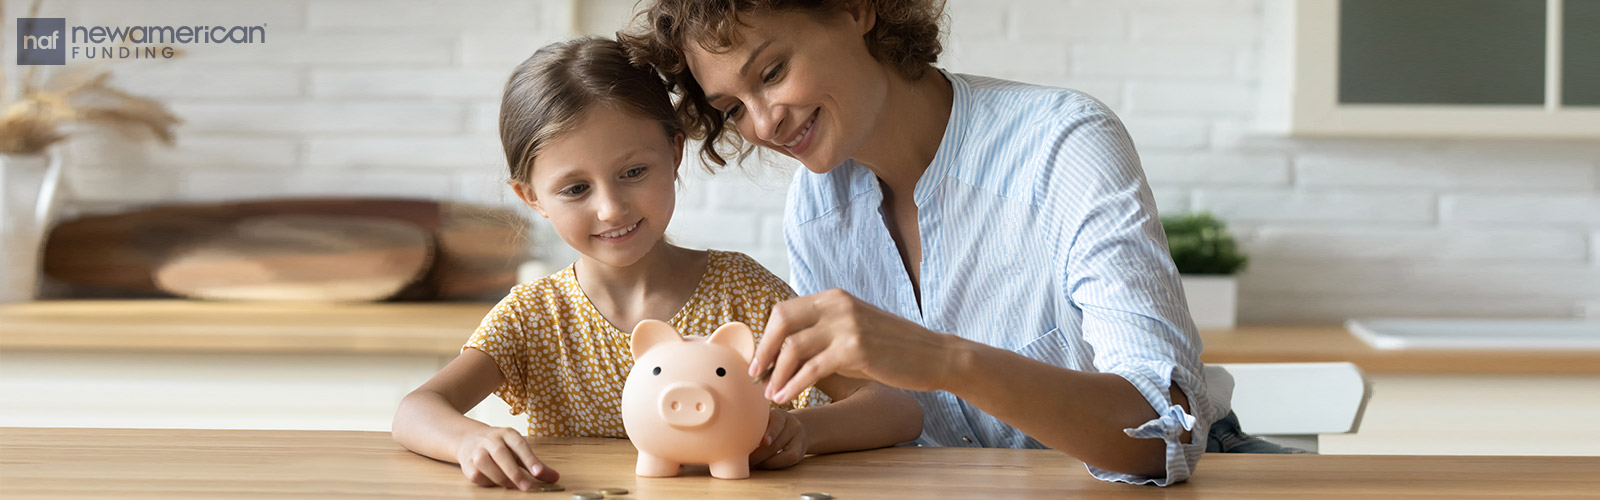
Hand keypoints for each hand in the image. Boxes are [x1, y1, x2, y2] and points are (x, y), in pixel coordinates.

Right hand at [454, 426, 558, 489]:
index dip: (530, 459)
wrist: (469, 439)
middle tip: (526, 487)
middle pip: (501, 454)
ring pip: (485, 464)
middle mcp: (491, 440)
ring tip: (511, 486)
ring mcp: (477, 451)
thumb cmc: (500, 446)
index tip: (539, 472)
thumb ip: (536, 464)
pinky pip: (477, 475)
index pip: (520, 445)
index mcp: (507, 434)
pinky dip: (488, 482)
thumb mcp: (519, 450)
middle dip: (514, 472)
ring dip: (500, 478)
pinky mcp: (467, 463)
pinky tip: (495, 482)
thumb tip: (555, 477)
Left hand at [749, 409, 807, 468]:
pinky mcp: (800, 452)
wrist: (799, 428)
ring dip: (765, 461)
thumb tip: (735, 439)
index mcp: (780, 415)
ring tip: (751, 464)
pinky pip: (787, 461)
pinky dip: (773, 464)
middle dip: (759, 454)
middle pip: (777, 442)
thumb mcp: (767, 419)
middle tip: (744, 460)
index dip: (770, 433)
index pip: (777, 422)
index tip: (763, 442)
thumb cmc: (774, 425)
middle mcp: (792, 425)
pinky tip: (762, 464)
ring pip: (783, 454)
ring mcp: (798, 439)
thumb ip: (755, 425)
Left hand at [753, 289, 959, 402]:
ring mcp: (847, 326)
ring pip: (793, 347)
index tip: (759, 360)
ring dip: (776, 374)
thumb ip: (822, 334)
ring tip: (769, 395)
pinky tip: (785, 398)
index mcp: (834, 298)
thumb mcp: (852, 332)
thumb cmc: (890, 349)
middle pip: (781, 321)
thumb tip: (783, 352)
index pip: (784, 310)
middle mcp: (838, 305)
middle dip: (763, 350)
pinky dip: (793, 385)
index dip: (766, 336)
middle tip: (755, 375)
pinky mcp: (855, 350)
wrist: (933, 356)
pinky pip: (812, 368)